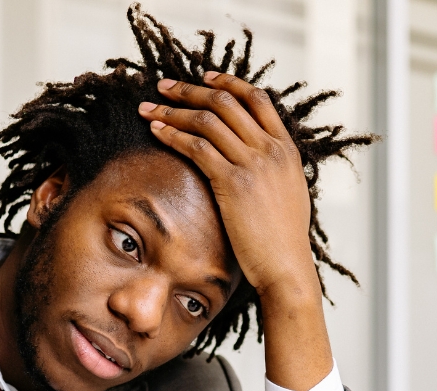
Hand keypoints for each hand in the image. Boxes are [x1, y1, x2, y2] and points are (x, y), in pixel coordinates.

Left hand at [139, 72, 332, 390]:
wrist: (286, 266)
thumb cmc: (283, 240)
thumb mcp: (288, 194)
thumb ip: (274, 169)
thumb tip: (256, 159)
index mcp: (286, 148)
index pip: (257, 99)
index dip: (228, 83)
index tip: (204, 78)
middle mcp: (271, 149)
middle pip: (226, 102)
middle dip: (190, 89)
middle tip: (164, 85)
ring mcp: (253, 163)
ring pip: (207, 119)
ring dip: (173, 109)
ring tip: (148, 107)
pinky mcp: (233, 181)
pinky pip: (197, 146)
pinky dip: (173, 134)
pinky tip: (156, 131)